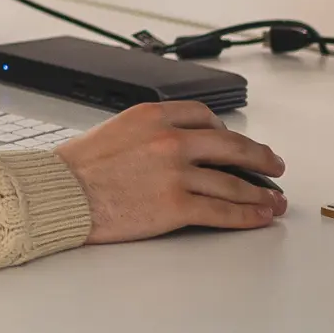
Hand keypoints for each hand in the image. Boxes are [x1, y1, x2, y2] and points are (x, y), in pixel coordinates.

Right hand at [53, 101, 286, 242]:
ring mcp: (176, 173)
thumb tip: (177, 145)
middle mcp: (170, 140)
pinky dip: (246, 215)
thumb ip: (148, 132)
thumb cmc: (77, 167)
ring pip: (232, 182)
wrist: (60, 194)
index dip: (227, 130)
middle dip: (260, 157)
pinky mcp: (176, 205)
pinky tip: (258, 217)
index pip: (205, 116)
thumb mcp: (115, 129)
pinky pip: (221, 210)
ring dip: (259, 193)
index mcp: (154, 115)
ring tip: (273, 200)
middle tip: (273, 165)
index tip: (236, 141)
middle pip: (231, 146)